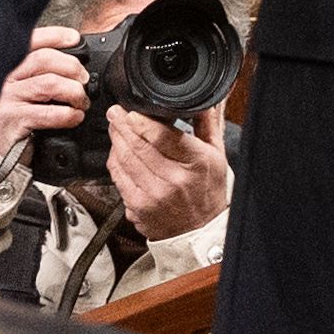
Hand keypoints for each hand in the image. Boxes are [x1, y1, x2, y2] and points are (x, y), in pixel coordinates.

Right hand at [0, 29, 87, 157]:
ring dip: (74, 91)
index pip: (29, 42)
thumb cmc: (3, 121)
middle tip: (83, 79)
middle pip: (44, 59)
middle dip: (72, 67)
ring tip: (81, 101)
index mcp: (3, 68)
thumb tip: (67, 64)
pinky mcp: (13, 121)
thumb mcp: (11, 92)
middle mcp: (2, 79)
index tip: (75, 39)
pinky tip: (74, 117)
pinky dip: (69, 114)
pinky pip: (50, 113)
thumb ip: (30, 75)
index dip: (55, 36)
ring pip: (50, 83)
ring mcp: (6, 99)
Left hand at [108, 108, 227, 241]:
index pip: (161, 136)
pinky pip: (119, 178)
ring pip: (124, 160)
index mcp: (196, 162)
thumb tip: (205, 101)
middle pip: (138, 145)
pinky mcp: (137, 207)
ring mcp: (153, 195)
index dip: (140, 121)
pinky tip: (117, 151)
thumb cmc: (208, 193)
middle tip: (115, 112)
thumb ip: (208, 124)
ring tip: (115, 128)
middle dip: (121, 125)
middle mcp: (173, 179)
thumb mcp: (217, 156)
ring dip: (116, 140)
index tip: (130, 110)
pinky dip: (115, 162)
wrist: (199, 232)